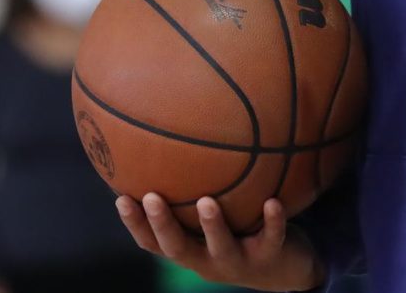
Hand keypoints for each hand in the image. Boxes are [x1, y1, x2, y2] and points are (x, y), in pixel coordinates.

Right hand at [117, 194, 325, 291]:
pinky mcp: (269, 257)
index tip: (119, 197)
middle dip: (162, 224)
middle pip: (177, 248)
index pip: (153, 242)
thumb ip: (196, 190)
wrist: (285, 269)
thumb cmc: (241, 232)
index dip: (135, 224)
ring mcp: (237, 262)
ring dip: (212, 225)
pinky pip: (271, 238)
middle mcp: (207, 260)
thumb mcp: (215, 214)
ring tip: (207, 201)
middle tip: (150, 197)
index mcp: (190, 249)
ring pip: (221, 247)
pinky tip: (273, 201)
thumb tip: (173, 137)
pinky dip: (272, 221)